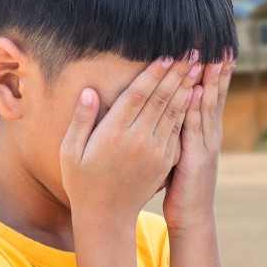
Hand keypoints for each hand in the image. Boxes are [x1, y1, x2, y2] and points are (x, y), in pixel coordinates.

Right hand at [60, 55, 200, 224]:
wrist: (105, 215)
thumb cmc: (81, 180)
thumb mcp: (69, 151)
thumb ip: (81, 120)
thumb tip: (90, 92)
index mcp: (113, 134)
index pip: (138, 96)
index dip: (153, 73)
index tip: (166, 54)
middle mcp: (138, 140)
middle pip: (162, 99)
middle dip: (178, 73)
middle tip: (192, 51)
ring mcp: (155, 151)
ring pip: (175, 112)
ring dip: (187, 86)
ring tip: (198, 66)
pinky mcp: (165, 161)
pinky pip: (178, 130)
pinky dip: (188, 109)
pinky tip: (194, 95)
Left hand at [163, 50, 234, 232]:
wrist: (191, 216)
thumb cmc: (179, 185)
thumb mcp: (179, 152)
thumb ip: (176, 129)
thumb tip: (169, 108)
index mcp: (201, 131)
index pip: (205, 94)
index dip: (209, 72)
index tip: (209, 47)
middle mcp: (207, 134)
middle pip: (211, 94)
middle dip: (213, 69)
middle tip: (216, 42)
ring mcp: (204, 145)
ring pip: (205, 107)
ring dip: (209, 81)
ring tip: (210, 56)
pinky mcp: (196, 158)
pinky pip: (194, 128)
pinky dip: (197, 109)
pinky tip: (197, 91)